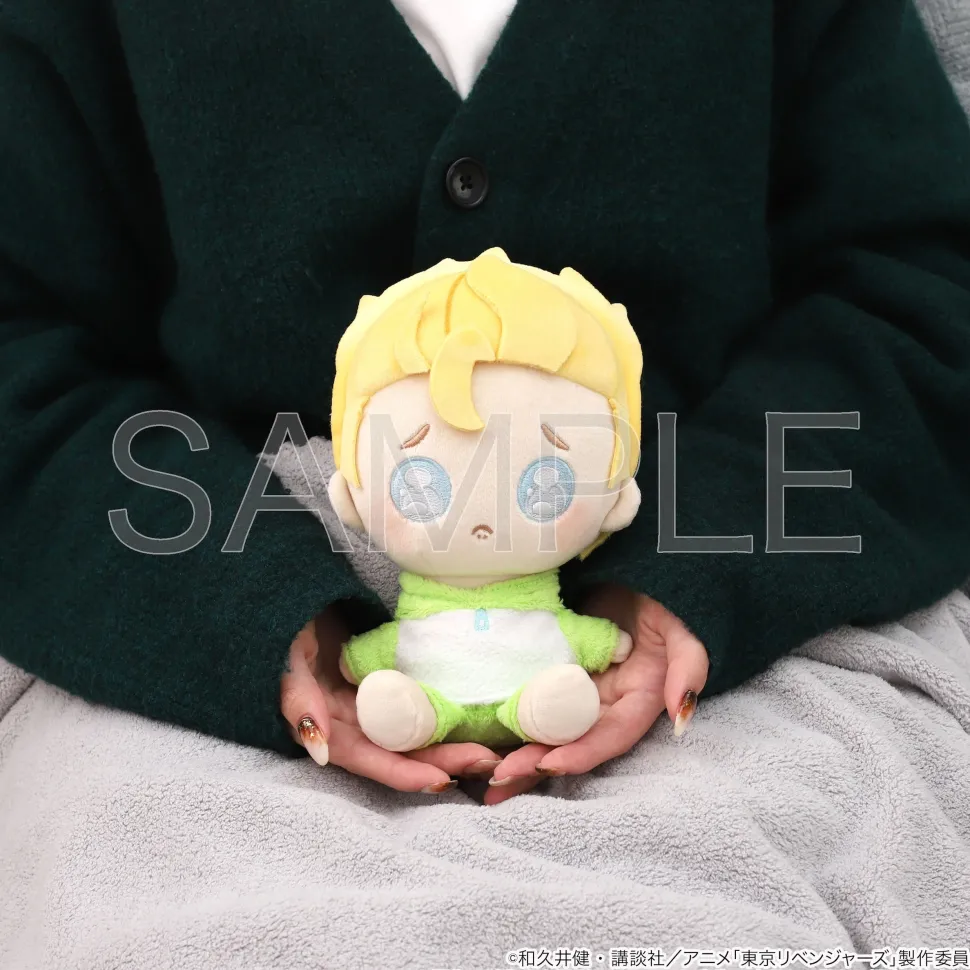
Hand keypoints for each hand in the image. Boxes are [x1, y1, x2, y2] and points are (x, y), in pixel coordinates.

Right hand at [280, 608, 503, 792]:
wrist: (293, 593)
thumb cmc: (284, 624)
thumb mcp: (286, 657)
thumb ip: (297, 699)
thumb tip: (320, 750)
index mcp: (324, 723)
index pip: (367, 758)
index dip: (402, 773)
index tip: (441, 781)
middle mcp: (349, 720)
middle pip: (398, 752)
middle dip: (441, 761)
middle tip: (485, 762)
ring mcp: (369, 700)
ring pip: (413, 732)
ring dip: (448, 743)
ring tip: (490, 747)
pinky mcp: (386, 680)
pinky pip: (416, 703)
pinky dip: (442, 713)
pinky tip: (473, 716)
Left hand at [485, 585, 708, 804]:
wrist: (634, 574)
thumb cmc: (662, 599)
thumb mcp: (681, 629)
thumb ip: (689, 666)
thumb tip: (681, 716)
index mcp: (636, 702)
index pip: (609, 736)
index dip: (580, 753)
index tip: (547, 765)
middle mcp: (604, 705)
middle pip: (570, 743)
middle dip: (536, 764)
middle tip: (500, 777)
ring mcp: (576, 692)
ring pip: (545, 731)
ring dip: (516, 754)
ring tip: (479, 772)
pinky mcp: (551, 675)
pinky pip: (529, 703)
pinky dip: (506, 723)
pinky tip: (477, 737)